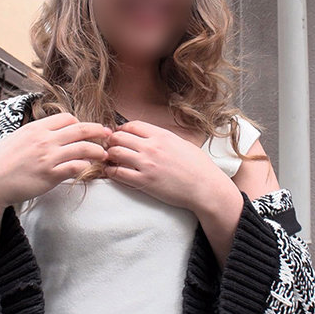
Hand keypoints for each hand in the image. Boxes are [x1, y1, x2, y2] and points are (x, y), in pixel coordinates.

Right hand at [0, 112, 111, 211]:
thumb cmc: (0, 162)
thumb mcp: (17, 138)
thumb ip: (36, 134)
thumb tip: (49, 133)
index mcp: (36, 128)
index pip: (67, 118)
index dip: (80, 123)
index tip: (87, 130)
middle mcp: (44, 140)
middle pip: (80, 129)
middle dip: (99, 130)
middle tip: (109, 134)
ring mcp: (48, 157)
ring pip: (83, 148)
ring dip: (97, 150)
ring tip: (104, 154)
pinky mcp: (50, 175)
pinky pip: (76, 167)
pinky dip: (86, 167)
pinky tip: (90, 169)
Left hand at [103, 120, 236, 214]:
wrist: (205, 187)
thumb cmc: (198, 167)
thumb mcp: (182, 143)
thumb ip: (164, 138)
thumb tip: (152, 136)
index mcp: (162, 135)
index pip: (132, 125)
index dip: (122, 129)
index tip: (119, 134)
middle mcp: (152, 147)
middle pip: (119, 137)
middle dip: (112, 141)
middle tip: (110, 147)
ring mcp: (146, 164)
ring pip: (115, 153)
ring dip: (109, 155)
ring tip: (110, 159)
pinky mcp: (144, 182)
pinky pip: (118, 173)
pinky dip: (111, 171)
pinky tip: (111, 172)